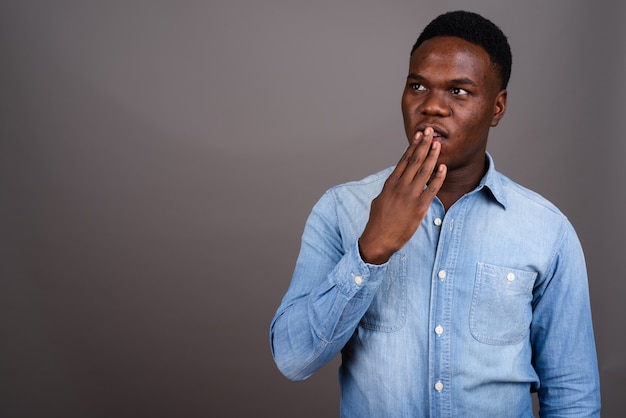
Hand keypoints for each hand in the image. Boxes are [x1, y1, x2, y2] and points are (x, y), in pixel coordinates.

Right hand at [359, 127, 446, 263]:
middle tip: (430, 131)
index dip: (413, 147)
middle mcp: (400, 186)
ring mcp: (409, 196)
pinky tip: (443, 168)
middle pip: (414, 160)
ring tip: (437, 144)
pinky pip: (431, 189)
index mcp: (390, 183)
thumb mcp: (380, 200)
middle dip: (423, 144)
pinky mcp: (419, 207)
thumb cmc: (378, 222)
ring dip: (432, 156)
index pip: (403, 160)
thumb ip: (389, 190)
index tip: (419, 136)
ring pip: (424, 171)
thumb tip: (394, 183)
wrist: (378, 239)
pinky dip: (438, 177)